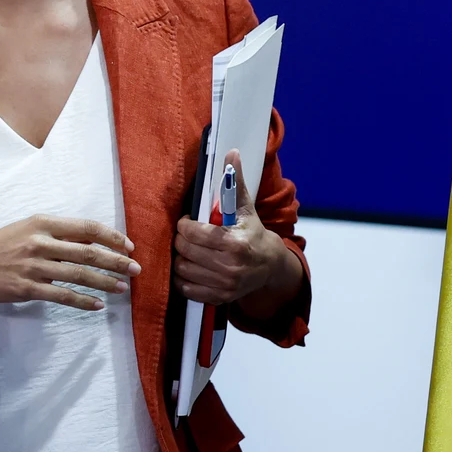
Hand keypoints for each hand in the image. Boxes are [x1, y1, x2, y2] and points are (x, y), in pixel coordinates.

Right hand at [0, 215, 140, 321]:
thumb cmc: (1, 245)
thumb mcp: (28, 229)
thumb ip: (59, 234)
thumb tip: (94, 241)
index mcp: (43, 223)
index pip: (87, 227)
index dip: (112, 237)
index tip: (129, 246)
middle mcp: (40, 242)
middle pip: (88, 252)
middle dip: (117, 261)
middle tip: (136, 269)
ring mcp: (34, 267)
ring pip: (79, 276)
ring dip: (105, 282)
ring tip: (123, 288)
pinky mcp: (27, 289)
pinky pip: (62, 297)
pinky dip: (83, 302)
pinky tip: (98, 305)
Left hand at [173, 150, 302, 307]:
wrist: (270, 266)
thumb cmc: (253, 233)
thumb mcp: (245, 208)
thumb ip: (235, 182)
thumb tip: (231, 154)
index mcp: (233, 242)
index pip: (192, 233)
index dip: (185, 224)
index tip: (188, 221)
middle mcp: (229, 266)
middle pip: (184, 250)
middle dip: (181, 240)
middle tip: (187, 235)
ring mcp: (224, 285)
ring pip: (182, 269)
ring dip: (181, 258)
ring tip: (189, 250)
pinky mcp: (219, 297)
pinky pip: (187, 289)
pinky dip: (184, 278)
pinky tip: (191, 267)